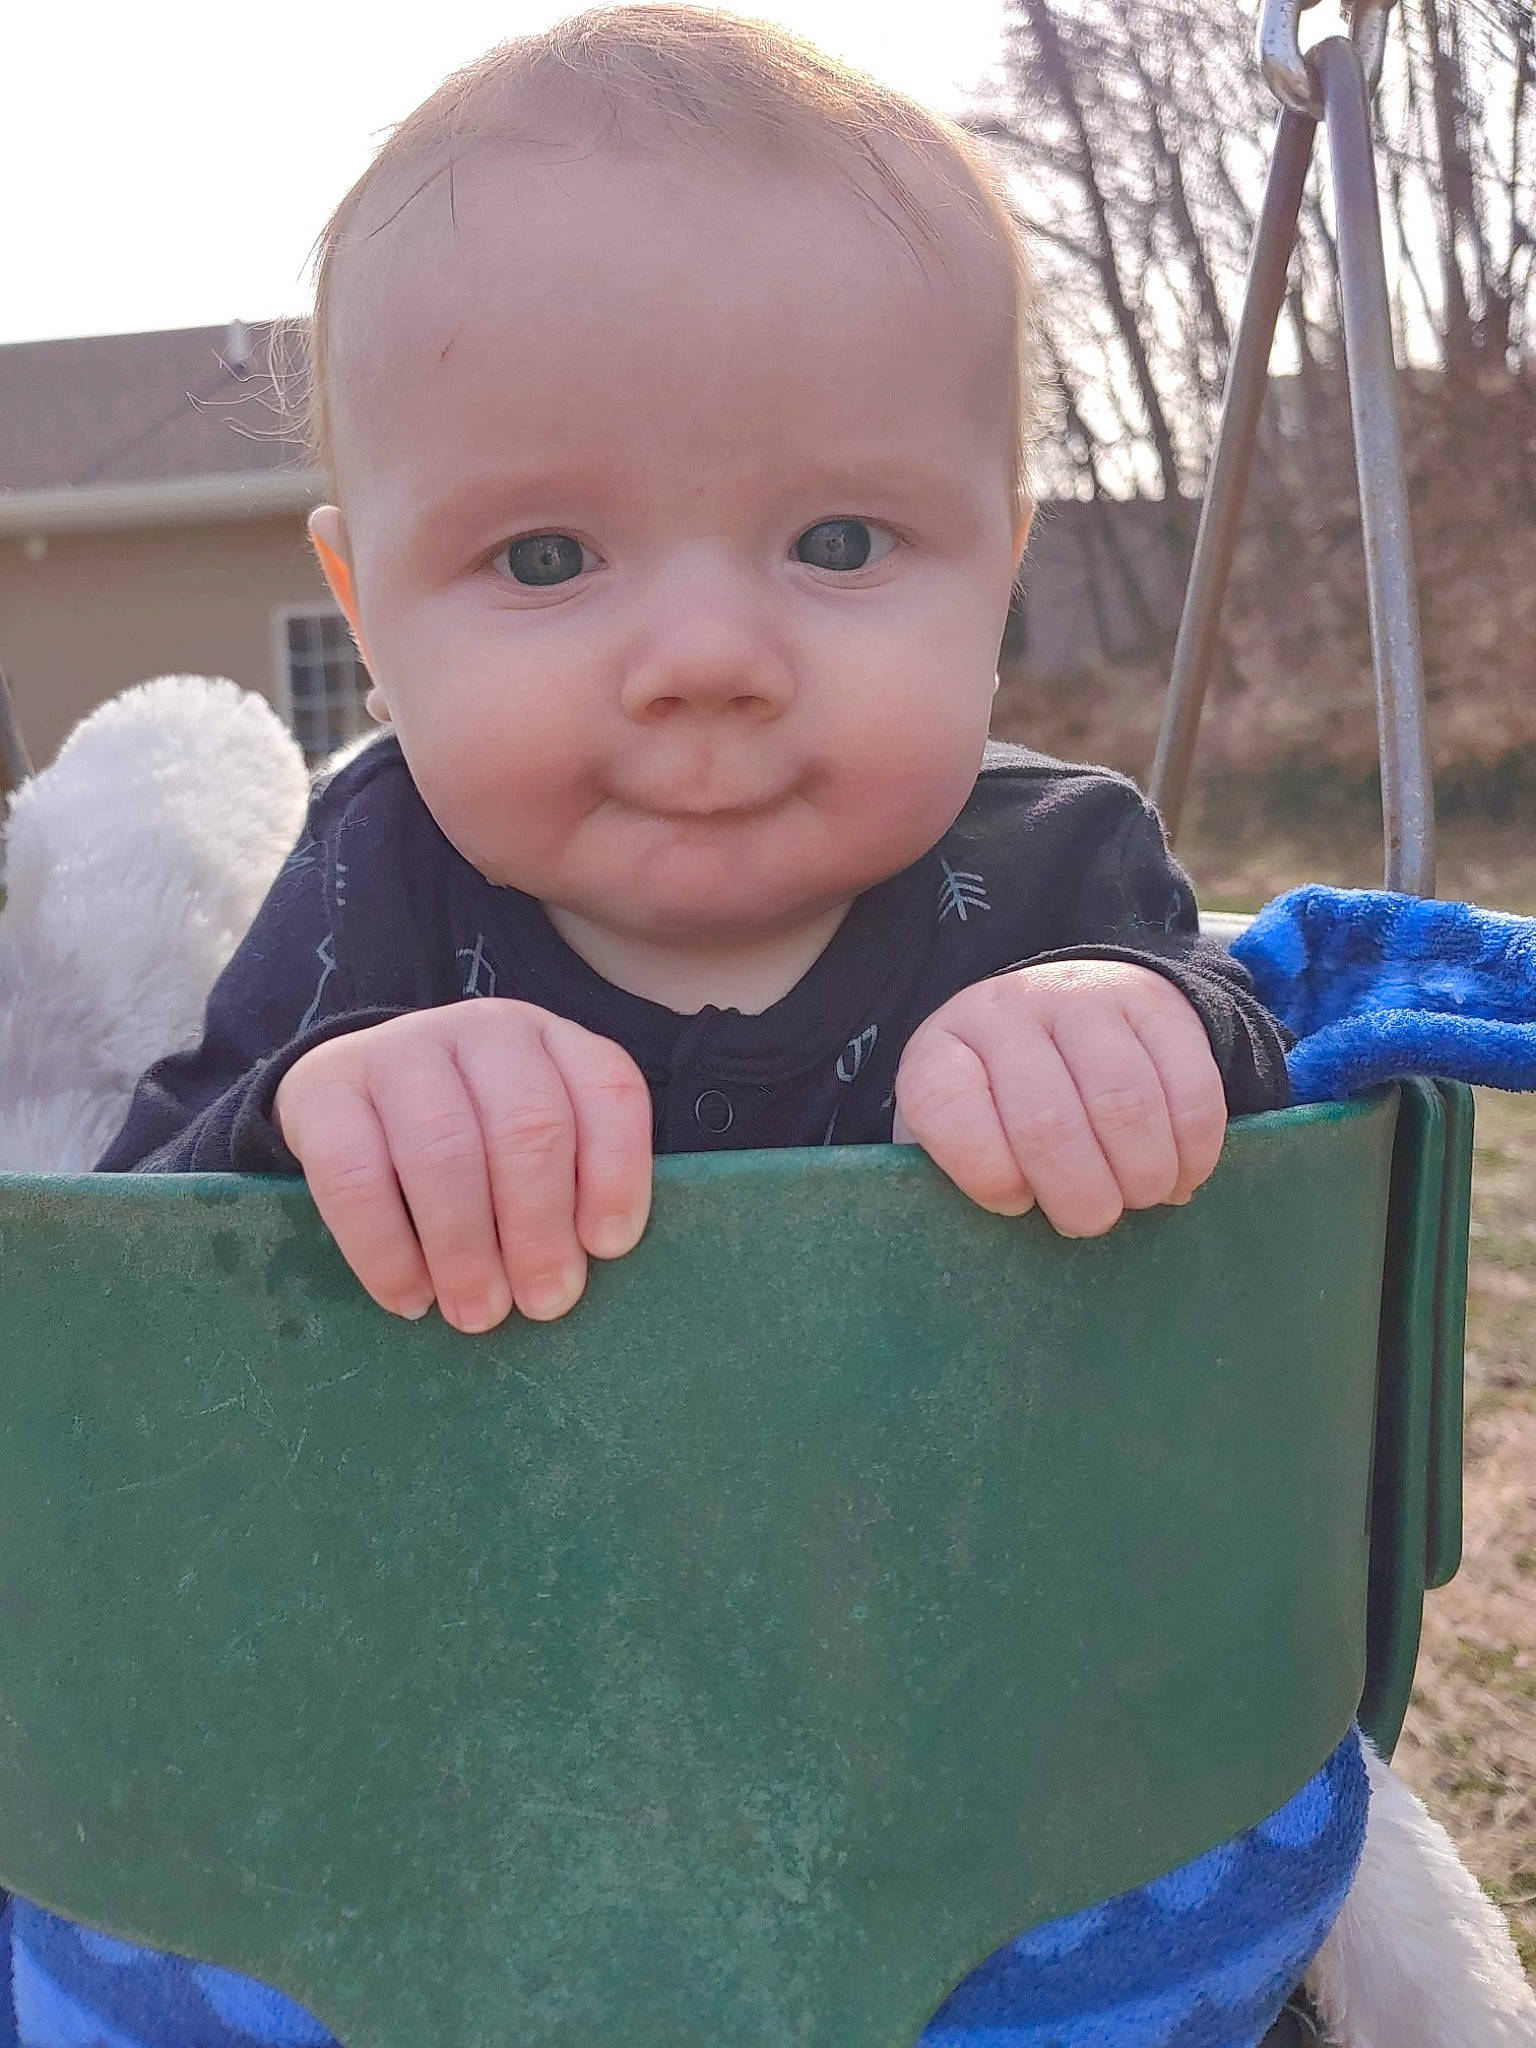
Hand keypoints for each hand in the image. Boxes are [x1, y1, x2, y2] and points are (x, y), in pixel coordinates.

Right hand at [272, 1001, 651, 1330]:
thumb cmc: (468, 1137)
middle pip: (529, 1126)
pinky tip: (410, 1297)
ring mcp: (396, 1052)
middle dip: (540, 1229)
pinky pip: (355, 1178)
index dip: (615, 1173)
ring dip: (467, 1249)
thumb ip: (567, 1184)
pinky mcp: (321, 1090)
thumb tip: (575, 1269)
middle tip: (542, 1303)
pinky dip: (386, 1253)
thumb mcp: (530, 1141)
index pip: (608, 1089)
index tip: (607, 1247)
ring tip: (478, 1312)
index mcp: (551, 1040)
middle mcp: (480, 1031)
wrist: (347, 1095)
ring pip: (445, 1151)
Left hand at [892, 960, 1226, 1236]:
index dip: (984, 1174)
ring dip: (1141, 1176)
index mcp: (942, 1050)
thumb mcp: (960, 1130)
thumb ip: (964, 1179)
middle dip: (1078, 1196)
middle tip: (1089, 1220)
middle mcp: (1008, 1011)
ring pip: (1125, 1104)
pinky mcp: (1156, 1004)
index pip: (946, 1109)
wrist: (1065, 1005)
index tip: (1014, 1202)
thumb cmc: (1004, 1101)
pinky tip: (1178, 1174)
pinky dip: (1192, 1151)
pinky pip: (1189, 1089)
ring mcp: (1084, 998)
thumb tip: (998, 1241)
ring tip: (1137, 1197)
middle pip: (1047, 1122)